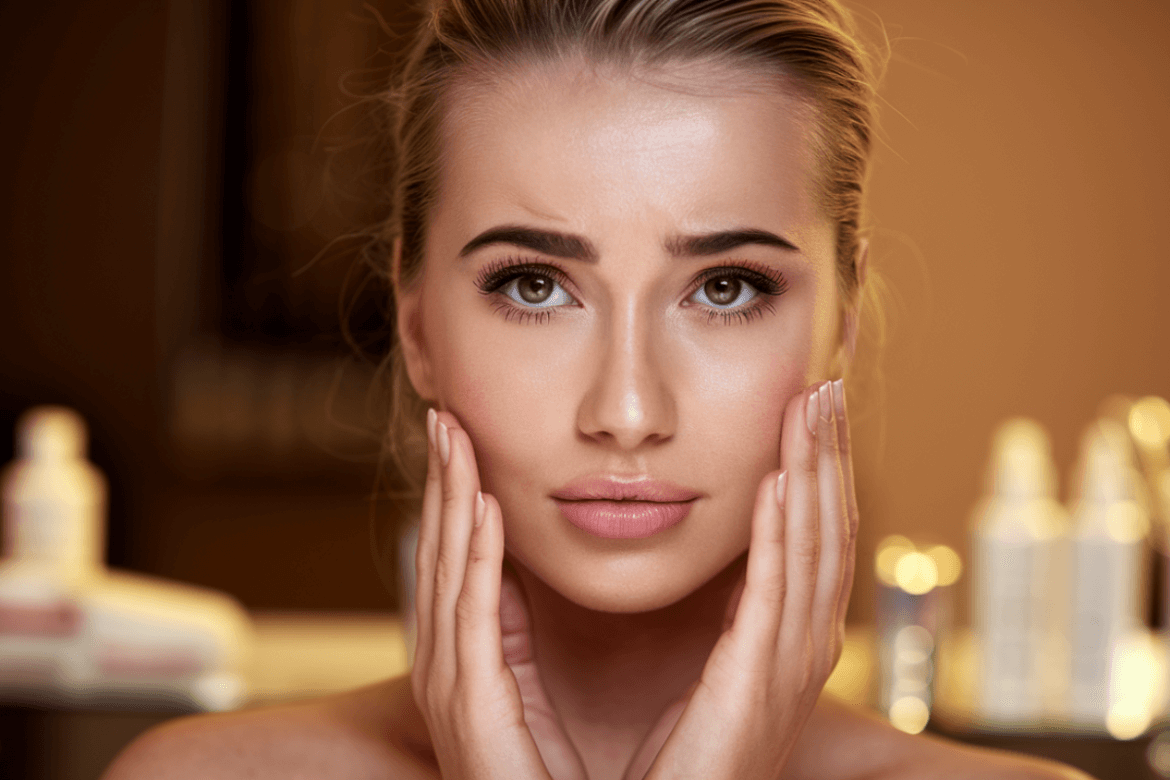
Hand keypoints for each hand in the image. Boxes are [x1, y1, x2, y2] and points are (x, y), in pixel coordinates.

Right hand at [411, 409, 587, 779]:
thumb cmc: (535, 773)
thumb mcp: (518, 687)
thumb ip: (510, 630)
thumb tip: (509, 575)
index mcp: (458, 658)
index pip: (455, 558)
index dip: (455, 494)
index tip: (461, 436)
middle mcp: (443, 664)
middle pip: (440, 552)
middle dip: (442, 482)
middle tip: (445, 415)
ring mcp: (450, 683)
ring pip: (449, 568)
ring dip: (452, 498)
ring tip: (455, 438)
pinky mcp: (470, 702)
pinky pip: (473, 611)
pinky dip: (475, 554)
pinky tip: (483, 505)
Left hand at [622, 380, 857, 779]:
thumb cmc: (679, 756)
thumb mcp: (707, 665)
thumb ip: (716, 610)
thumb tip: (702, 549)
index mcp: (789, 637)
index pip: (813, 533)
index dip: (817, 466)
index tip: (808, 404)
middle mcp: (804, 643)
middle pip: (829, 526)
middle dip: (828, 451)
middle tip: (826, 381)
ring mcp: (790, 662)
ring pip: (815, 544)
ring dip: (815, 469)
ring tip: (812, 403)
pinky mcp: (758, 681)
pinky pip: (777, 592)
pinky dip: (785, 533)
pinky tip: (782, 481)